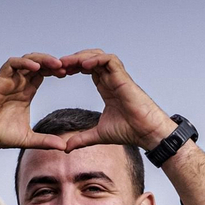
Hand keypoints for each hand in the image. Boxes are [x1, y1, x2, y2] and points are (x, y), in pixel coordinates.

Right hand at [0, 54, 69, 162]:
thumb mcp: (28, 139)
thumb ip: (46, 141)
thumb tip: (65, 148)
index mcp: (26, 92)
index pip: (43, 74)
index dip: (56, 71)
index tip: (69, 74)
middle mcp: (17, 83)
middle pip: (38, 64)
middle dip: (53, 63)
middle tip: (68, 67)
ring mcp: (8, 80)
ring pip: (26, 60)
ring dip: (42, 59)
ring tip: (57, 64)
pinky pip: (11, 64)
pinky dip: (24, 62)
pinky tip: (37, 67)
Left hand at [57, 50, 175, 151]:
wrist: (147, 133)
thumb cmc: (130, 131)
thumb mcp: (98, 135)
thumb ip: (82, 138)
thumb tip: (66, 148)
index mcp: (106, 87)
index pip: (87, 69)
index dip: (72, 68)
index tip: (58, 74)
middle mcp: (112, 79)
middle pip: (90, 59)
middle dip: (73, 59)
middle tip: (57, 65)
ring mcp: (118, 77)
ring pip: (98, 56)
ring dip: (81, 56)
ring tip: (66, 63)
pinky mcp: (124, 78)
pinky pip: (109, 60)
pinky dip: (96, 59)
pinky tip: (83, 65)